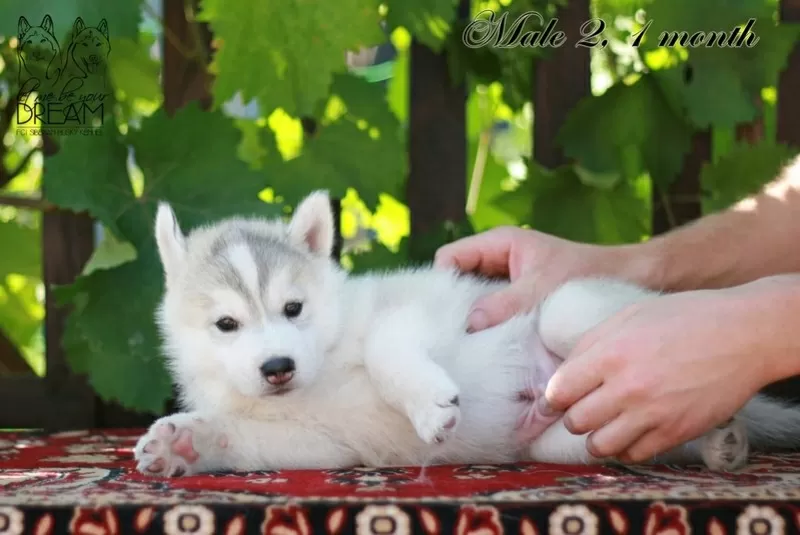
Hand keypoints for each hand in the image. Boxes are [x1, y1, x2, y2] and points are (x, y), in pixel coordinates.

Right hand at [434, 227, 625, 331]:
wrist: (628, 280)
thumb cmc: (588, 274)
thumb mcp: (544, 287)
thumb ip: (507, 303)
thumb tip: (469, 324)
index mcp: (499, 243)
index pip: (449, 259)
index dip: (440, 283)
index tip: (442, 314)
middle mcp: (497, 261)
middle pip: (456, 282)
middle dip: (452, 306)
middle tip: (449, 337)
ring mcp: (506, 283)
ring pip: (472, 302)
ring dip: (472, 321)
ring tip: (467, 347)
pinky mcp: (518, 303)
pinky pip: (492, 315)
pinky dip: (489, 329)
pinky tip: (489, 349)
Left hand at [544, 278, 797, 461]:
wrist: (743, 335)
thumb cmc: (684, 318)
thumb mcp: (629, 316)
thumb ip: (591, 344)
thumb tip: (563, 372)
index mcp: (611, 353)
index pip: (559, 391)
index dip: (553, 396)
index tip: (557, 397)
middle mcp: (628, 387)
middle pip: (575, 422)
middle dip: (574, 416)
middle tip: (584, 407)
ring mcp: (653, 414)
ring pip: (600, 446)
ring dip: (597, 437)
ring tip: (605, 424)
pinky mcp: (677, 432)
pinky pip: (635, 455)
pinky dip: (627, 447)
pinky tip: (632, 430)